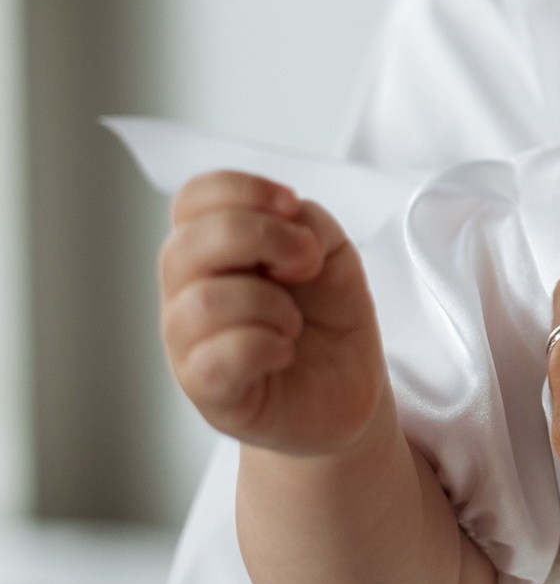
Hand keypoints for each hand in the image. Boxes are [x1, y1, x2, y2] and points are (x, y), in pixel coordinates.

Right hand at [159, 171, 387, 456]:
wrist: (348, 387)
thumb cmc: (327, 317)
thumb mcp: (330, 252)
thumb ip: (305, 223)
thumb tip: (283, 224)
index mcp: (213, 250)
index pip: (193, 199)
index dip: (243, 190)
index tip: (291, 207)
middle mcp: (187, 293)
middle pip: (187, 244)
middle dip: (261, 238)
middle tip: (304, 263)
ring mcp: (190, 346)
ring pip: (202, 302)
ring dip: (269, 303)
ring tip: (293, 321)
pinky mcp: (209, 392)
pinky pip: (217, 358)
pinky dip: (264, 345)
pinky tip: (284, 350)